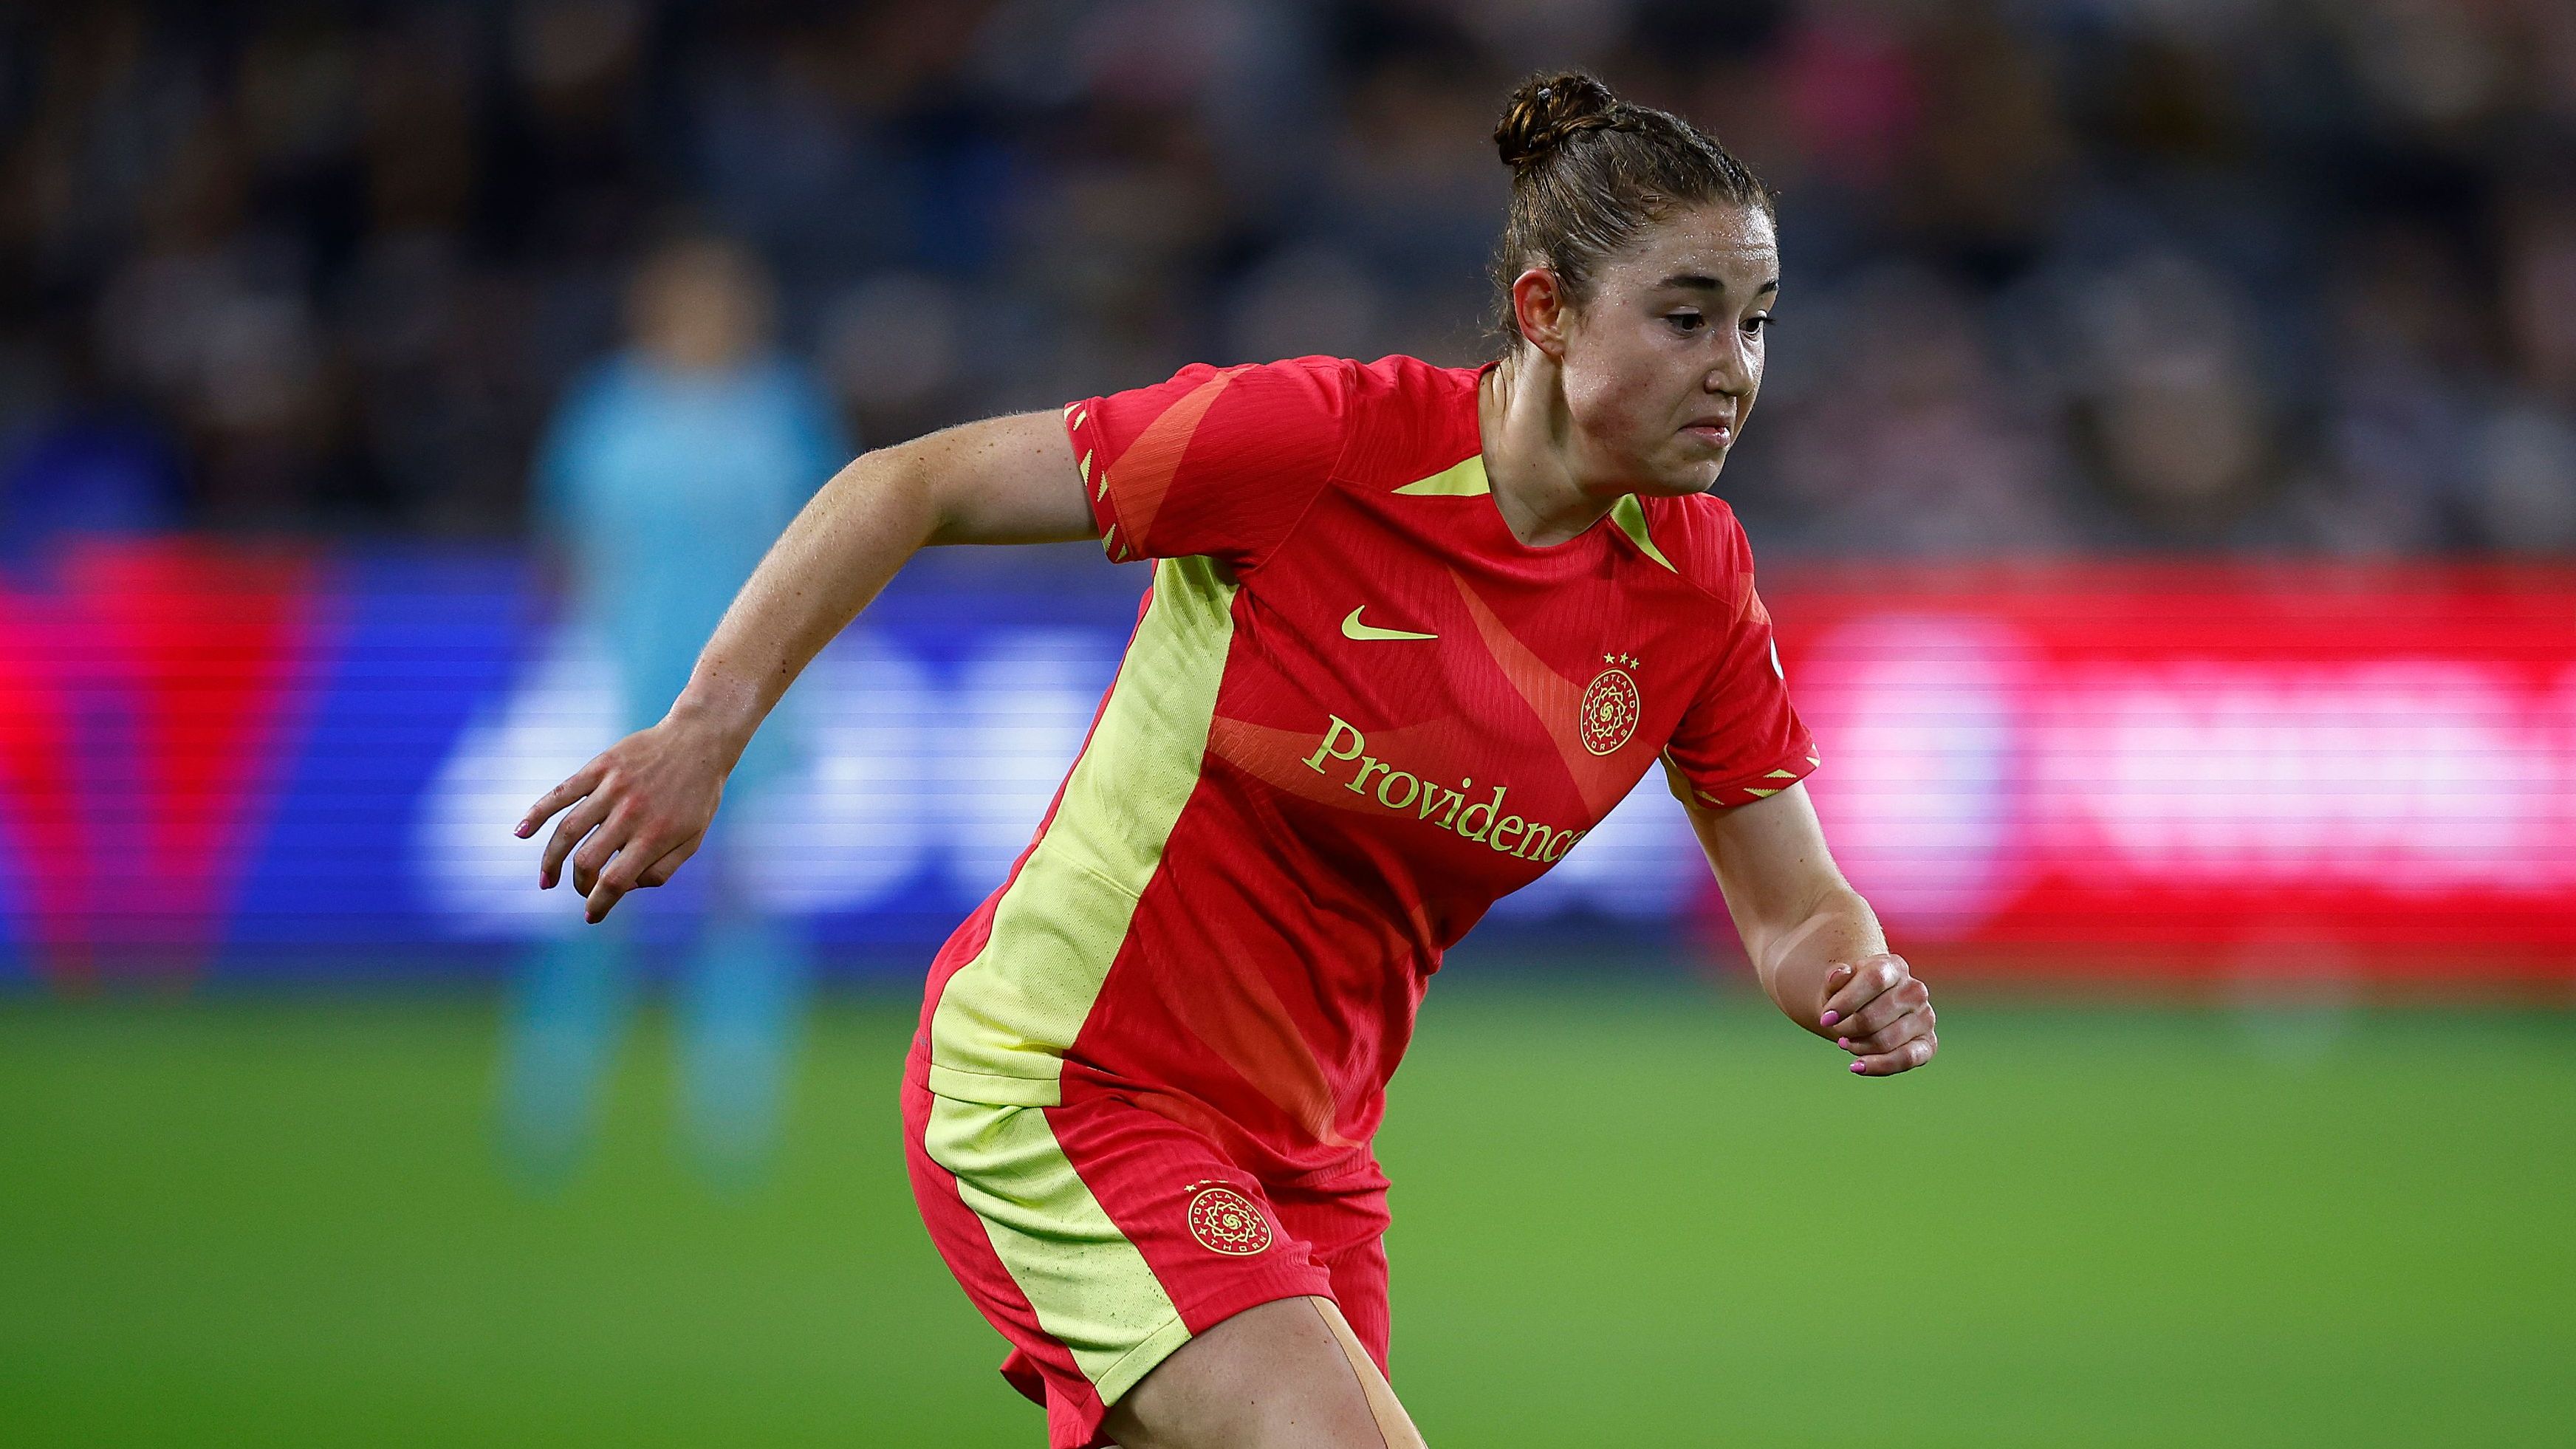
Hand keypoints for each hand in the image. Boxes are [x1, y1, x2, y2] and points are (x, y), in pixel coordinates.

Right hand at [515, 717, 731, 923]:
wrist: (699, 742)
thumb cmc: (697, 797)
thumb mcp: (693, 840)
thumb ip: (661, 871)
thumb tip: (626, 889)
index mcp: (656, 836)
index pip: (616, 881)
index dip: (599, 905)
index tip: (591, 915)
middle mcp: (631, 813)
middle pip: (588, 860)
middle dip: (579, 885)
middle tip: (581, 891)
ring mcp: (613, 788)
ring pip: (568, 831)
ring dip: (550, 860)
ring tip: (546, 880)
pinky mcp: (600, 767)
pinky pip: (561, 793)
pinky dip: (536, 813)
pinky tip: (520, 833)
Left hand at [1817, 954, 1936, 1076]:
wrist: (1867, 1009)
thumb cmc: (1850, 994)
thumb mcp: (1837, 983)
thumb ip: (1835, 978)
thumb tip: (1839, 973)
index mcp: (1895, 967)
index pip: (1874, 980)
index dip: (1846, 1001)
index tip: (1825, 1018)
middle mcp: (1915, 990)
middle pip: (1873, 1017)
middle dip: (1846, 1028)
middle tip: (1835, 1029)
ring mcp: (1925, 1017)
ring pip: (1884, 1040)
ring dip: (1857, 1046)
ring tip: (1845, 1042)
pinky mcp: (1928, 1044)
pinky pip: (1906, 1059)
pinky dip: (1879, 1066)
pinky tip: (1856, 1066)